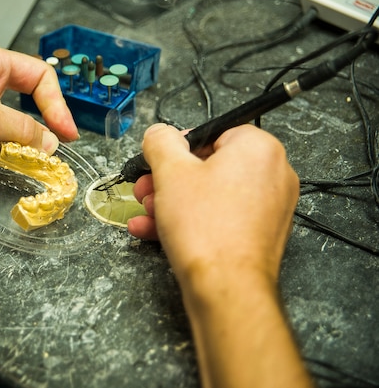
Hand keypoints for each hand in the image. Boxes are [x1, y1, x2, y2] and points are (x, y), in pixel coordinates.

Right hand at [127, 124, 311, 387]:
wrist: (226, 288)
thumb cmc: (206, 229)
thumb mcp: (169, 171)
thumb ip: (160, 141)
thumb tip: (159, 133)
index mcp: (258, 148)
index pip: (213, 132)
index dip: (178, 149)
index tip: (157, 163)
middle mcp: (273, 174)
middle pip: (209, 166)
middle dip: (168, 180)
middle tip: (146, 190)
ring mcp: (270, 208)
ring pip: (210, 195)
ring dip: (172, 203)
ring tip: (147, 214)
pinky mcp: (260, 235)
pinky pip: (219, 218)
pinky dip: (190, 221)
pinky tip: (154, 230)